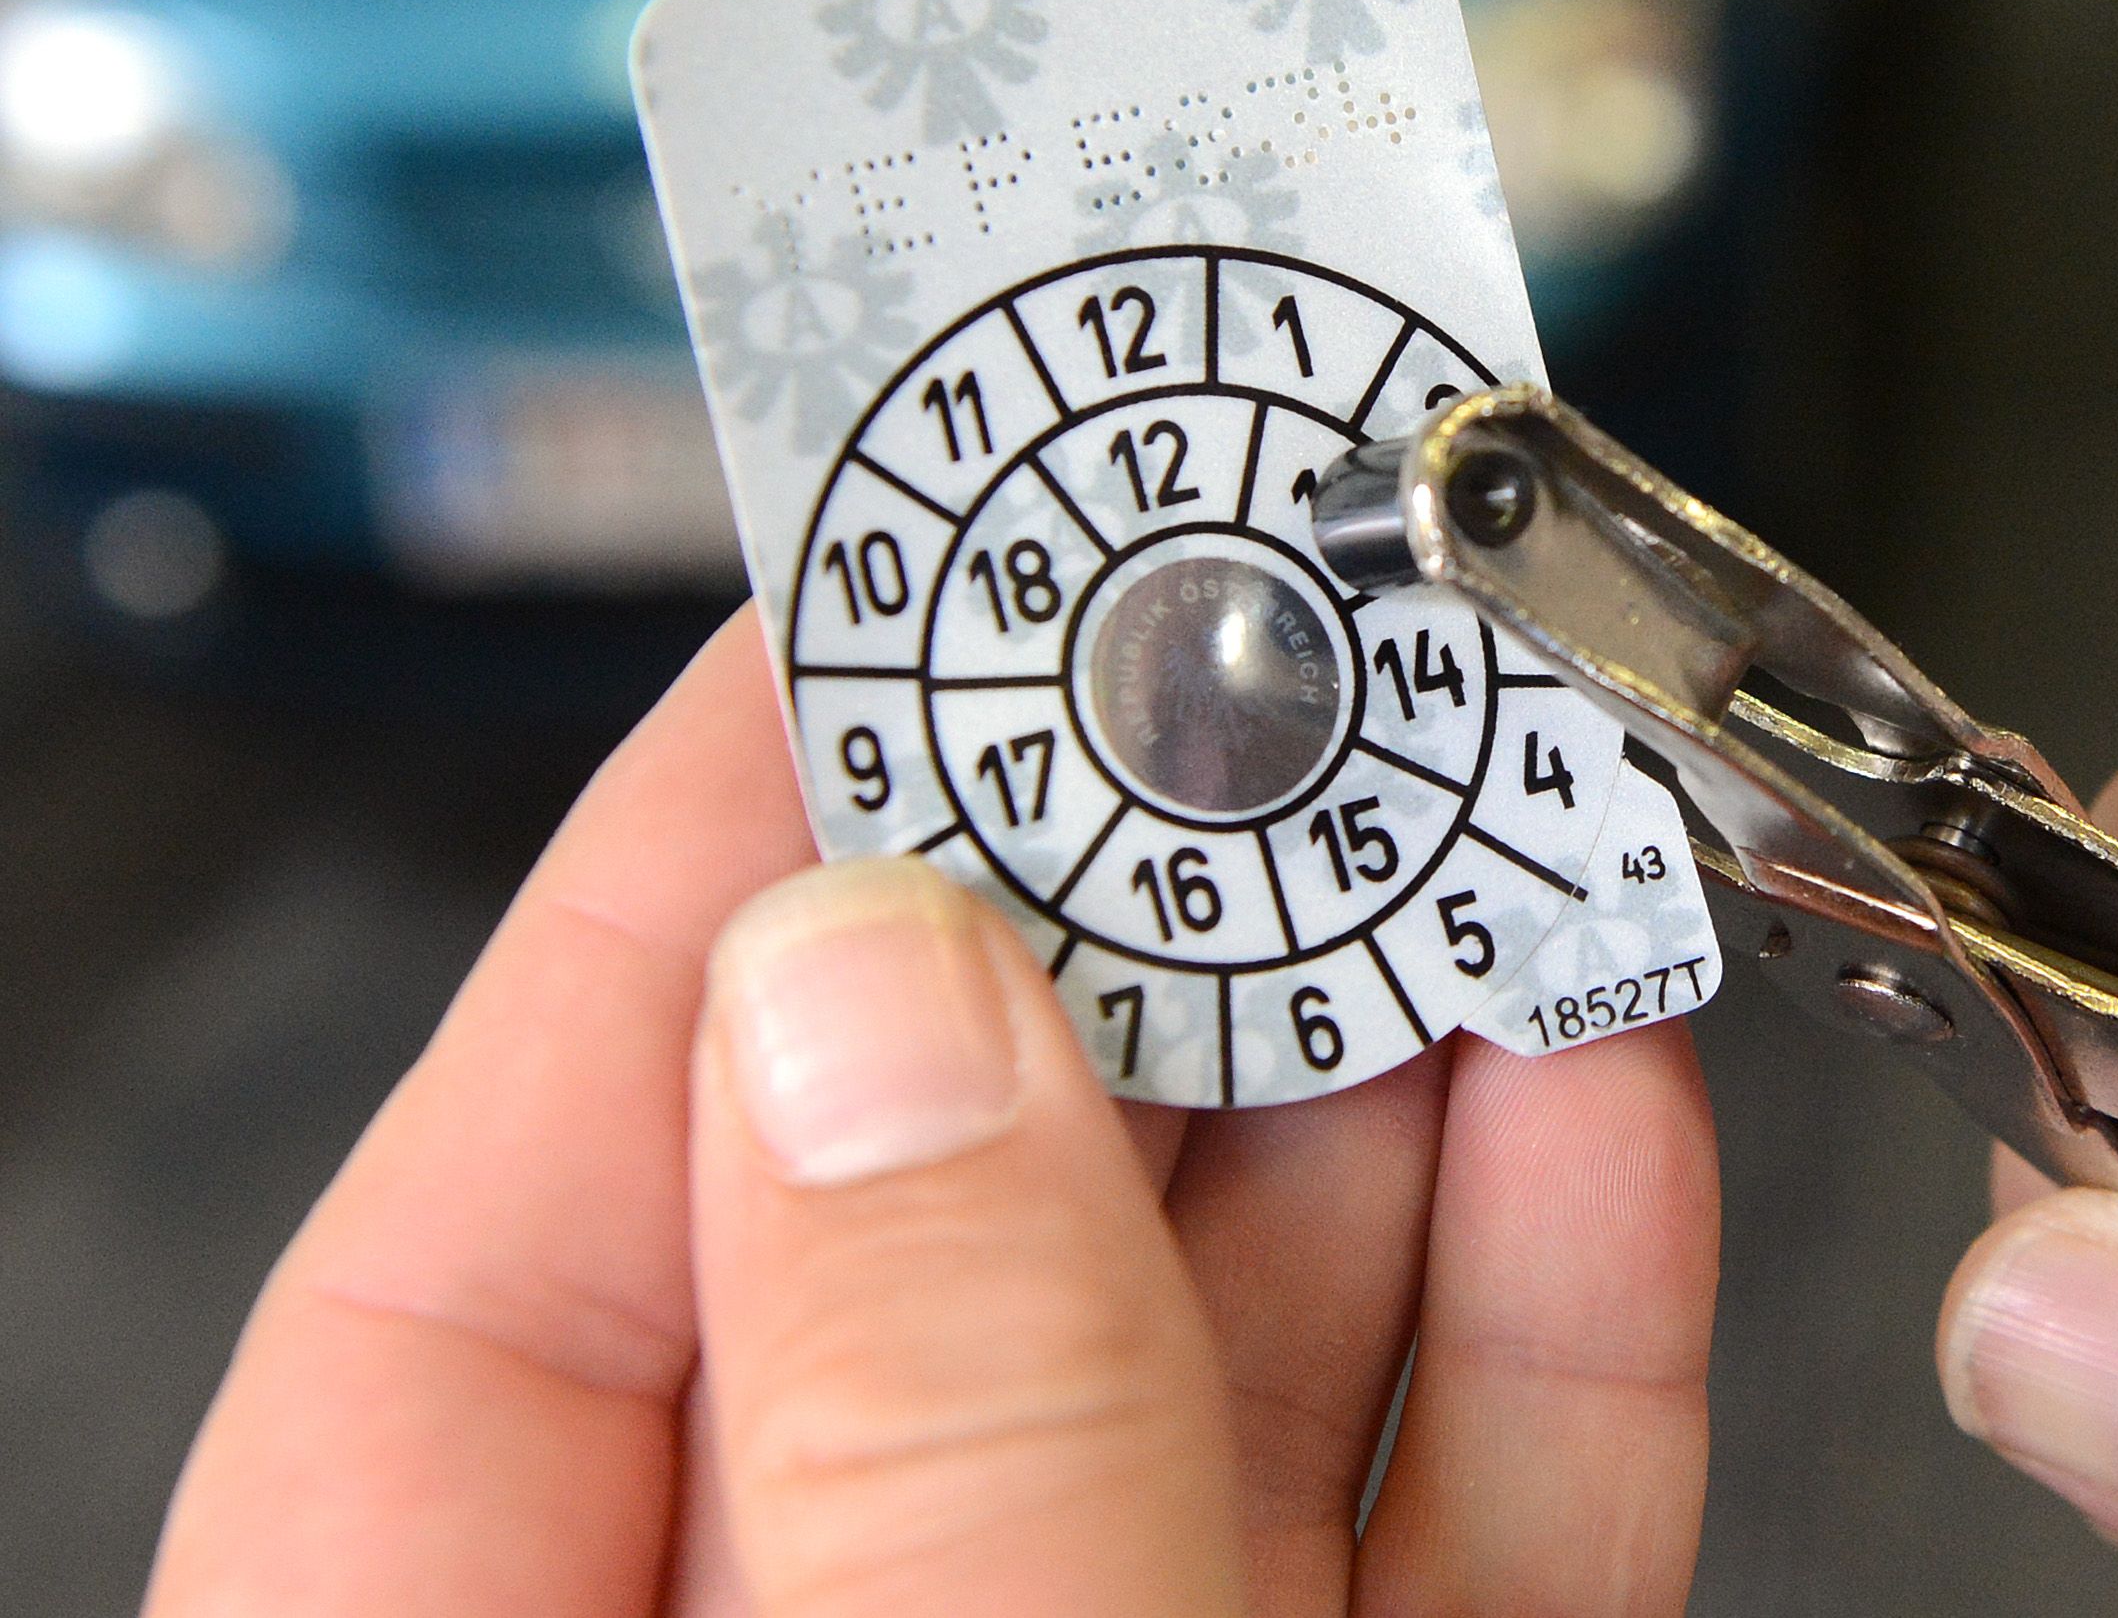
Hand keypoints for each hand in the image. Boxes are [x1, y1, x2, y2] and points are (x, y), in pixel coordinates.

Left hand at [144, 609, 1719, 1615]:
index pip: (512, 1244)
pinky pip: (1466, 1525)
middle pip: (929, 1248)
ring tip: (1488, 795)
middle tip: (1269, 645)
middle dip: (1126, 932)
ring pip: (1230, 1359)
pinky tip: (1602, 1089)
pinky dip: (1554, 1308)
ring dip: (1386, 1068)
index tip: (882, 596)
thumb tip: (883, 996)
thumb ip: (919, 1439)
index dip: (701, 876)